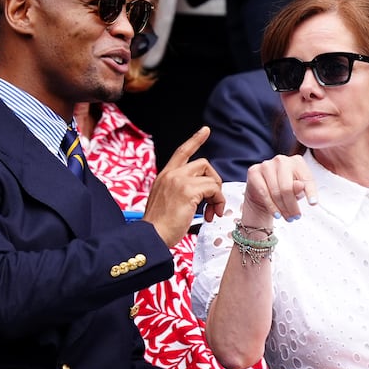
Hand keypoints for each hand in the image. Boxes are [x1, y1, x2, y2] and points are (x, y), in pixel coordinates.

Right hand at [143, 127, 224, 245]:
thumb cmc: (158, 227)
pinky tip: (211, 214)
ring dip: (217, 195)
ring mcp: (179, 180)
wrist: (151, 237)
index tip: (205, 130)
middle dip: (214, 180)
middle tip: (213, 201)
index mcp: (164, 176)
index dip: (195, 140)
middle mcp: (171, 174)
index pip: (182, 151)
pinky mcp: (188, 190)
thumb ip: (178, 191)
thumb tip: (199, 193)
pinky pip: (213, 189)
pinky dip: (218, 201)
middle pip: (203, 164)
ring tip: (212, 212)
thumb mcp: (165, 201)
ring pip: (211, 177)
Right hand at [241, 154, 317, 225]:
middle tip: (296, 217)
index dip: (311, 192)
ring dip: (282, 208)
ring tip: (288, 218)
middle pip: (288, 187)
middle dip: (292, 206)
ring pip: (276, 192)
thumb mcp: (296, 191)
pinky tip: (277, 214)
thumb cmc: (283, 189)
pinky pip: (264, 193)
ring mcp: (266, 165)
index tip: (313, 203)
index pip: (306, 178)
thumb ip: (300, 189)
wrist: (261, 191)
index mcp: (296, 161)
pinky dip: (271, 206)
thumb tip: (300, 186)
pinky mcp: (254, 172)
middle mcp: (281, 160)